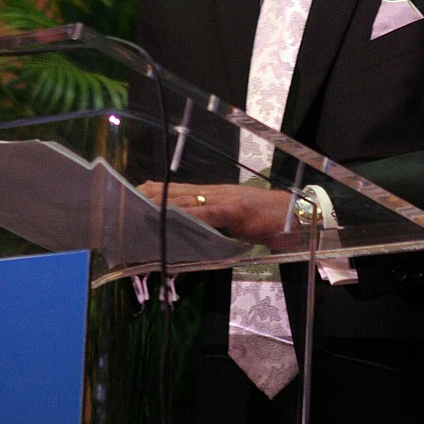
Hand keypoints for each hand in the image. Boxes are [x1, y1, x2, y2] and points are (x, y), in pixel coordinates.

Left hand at [137, 181, 294, 243]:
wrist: (294, 215)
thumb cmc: (267, 219)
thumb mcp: (236, 222)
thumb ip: (216, 223)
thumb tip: (195, 232)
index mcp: (216, 195)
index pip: (181, 191)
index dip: (159, 191)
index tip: (137, 194)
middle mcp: (217, 193)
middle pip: (179, 192)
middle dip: (153, 196)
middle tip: (129, 199)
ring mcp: (225, 200)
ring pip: (189, 200)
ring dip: (165, 204)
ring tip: (142, 207)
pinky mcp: (235, 211)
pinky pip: (208, 212)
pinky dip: (190, 215)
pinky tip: (176, 217)